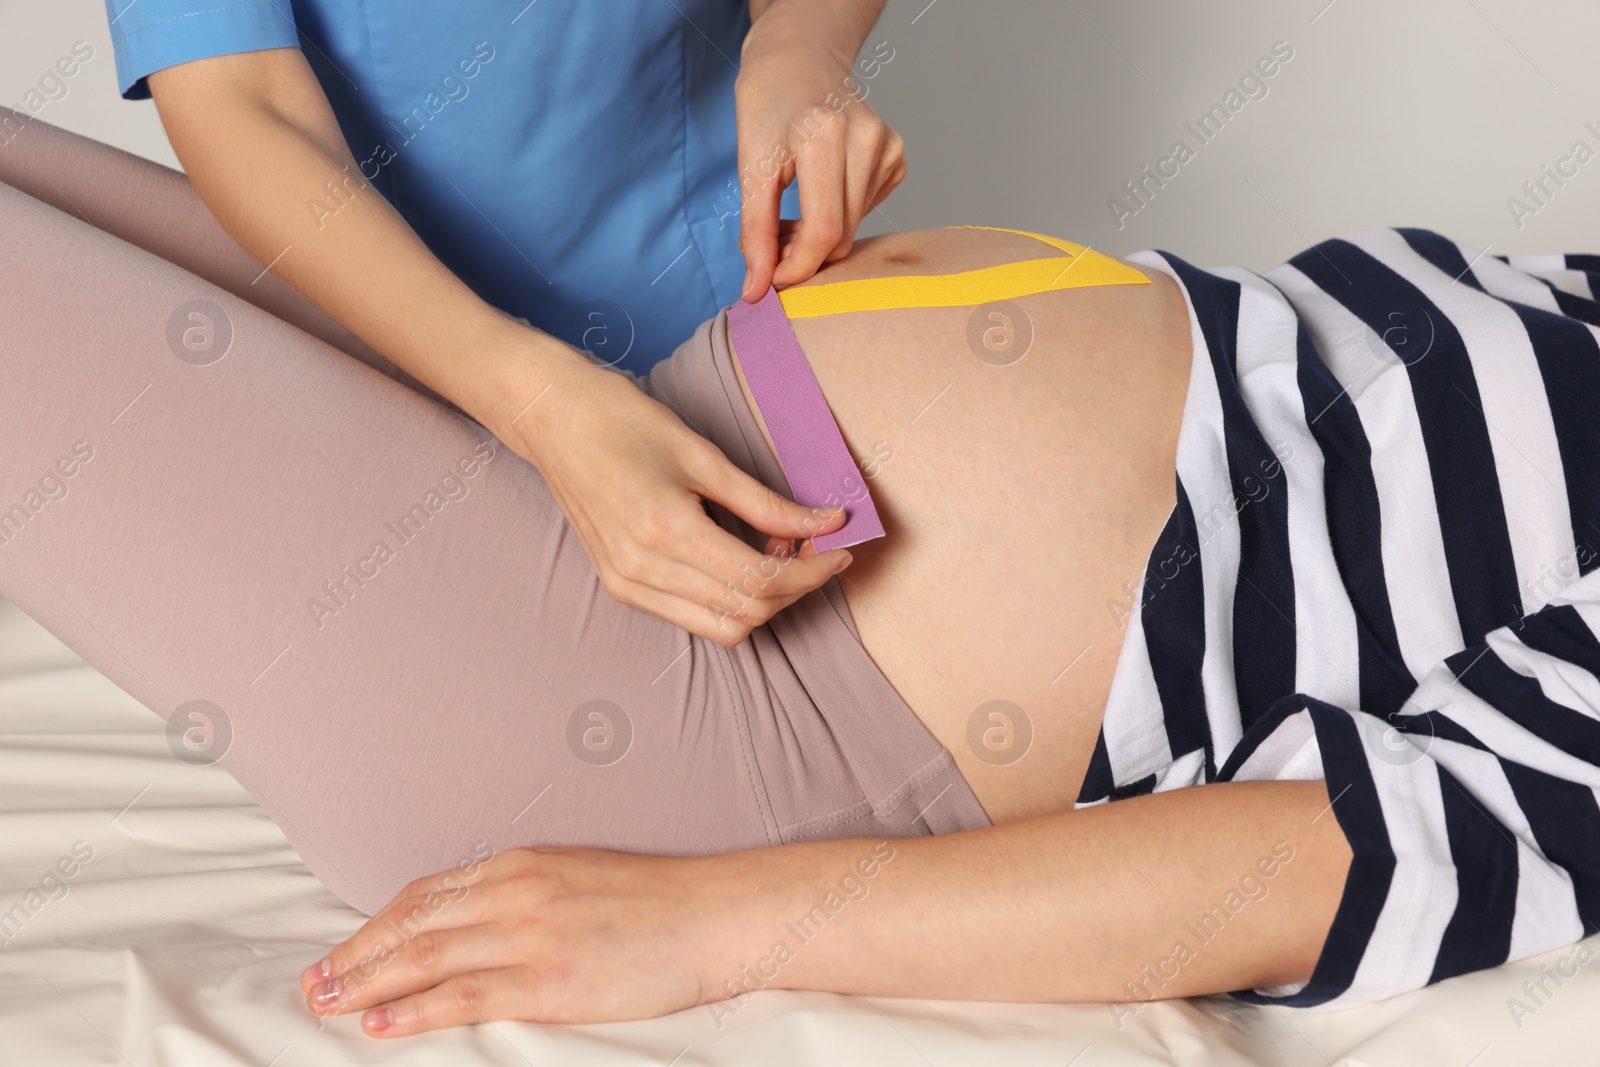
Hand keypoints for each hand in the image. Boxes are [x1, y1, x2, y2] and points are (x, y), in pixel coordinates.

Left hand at [300, 847, 734, 1032]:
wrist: (713, 914)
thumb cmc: (657, 900)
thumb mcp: (578, 878)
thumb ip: (525, 894)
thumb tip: (478, 924)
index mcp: (521, 864)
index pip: (426, 895)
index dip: (375, 926)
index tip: (342, 950)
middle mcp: (514, 892)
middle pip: (411, 925)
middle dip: (353, 955)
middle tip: (312, 984)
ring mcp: (529, 934)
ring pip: (425, 958)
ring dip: (366, 983)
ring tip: (327, 1004)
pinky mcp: (548, 979)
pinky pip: (464, 994)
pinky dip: (414, 1010)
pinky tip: (381, 1022)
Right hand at [494, 358, 851, 645]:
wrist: (550, 417)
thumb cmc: (622, 420)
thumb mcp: (702, 454)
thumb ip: (766, 500)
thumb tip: (826, 522)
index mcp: (665, 531)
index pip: (761, 580)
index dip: (812, 571)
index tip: (842, 547)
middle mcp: (643, 570)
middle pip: (747, 612)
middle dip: (796, 587)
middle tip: (816, 545)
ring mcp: (627, 584)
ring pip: (722, 627)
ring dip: (765, 600)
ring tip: (780, 552)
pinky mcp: (620, 586)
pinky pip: (692, 617)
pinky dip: (730, 600)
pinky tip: (742, 558)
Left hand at [736, 14, 906, 298]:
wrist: (799, 55)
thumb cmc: (768, 100)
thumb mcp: (750, 162)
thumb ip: (755, 229)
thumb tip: (757, 288)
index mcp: (824, 134)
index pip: (823, 229)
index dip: (796, 267)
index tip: (769, 282)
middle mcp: (866, 138)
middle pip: (841, 235)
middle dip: (803, 253)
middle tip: (772, 242)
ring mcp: (887, 145)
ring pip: (854, 228)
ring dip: (820, 235)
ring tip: (792, 211)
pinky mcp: (896, 155)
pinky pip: (866, 210)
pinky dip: (839, 214)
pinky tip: (821, 190)